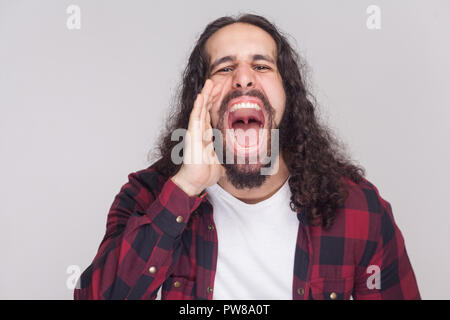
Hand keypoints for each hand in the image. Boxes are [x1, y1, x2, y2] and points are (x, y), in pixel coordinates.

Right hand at [171, 79, 224, 195]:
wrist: (196, 181)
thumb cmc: (205, 172)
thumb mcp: (222, 160)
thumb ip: (227, 154)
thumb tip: (239, 156)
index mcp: (206, 135)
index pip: (210, 114)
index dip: (215, 102)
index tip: (221, 90)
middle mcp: (200, 131)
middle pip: (205, 108)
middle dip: (211, 94)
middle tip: (216, 81)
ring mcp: (195, 132)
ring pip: (200, 109)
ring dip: (205, 95)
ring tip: (209, 82)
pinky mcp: (192, 136)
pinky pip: (195, 118)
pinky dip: (198, 107)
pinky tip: (201, 96)